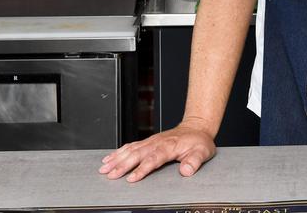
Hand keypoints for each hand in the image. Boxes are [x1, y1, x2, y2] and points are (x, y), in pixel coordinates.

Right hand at [98, 124, 216, 182]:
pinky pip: (130, 146)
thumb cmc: (198, 142)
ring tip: (104, 168)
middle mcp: (157, 142)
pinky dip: (118, 152)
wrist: (197, 128)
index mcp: (169, 146)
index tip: (131, 178)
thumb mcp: (203, 152)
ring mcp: (151, 141)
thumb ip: (194, 161)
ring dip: (117, 159)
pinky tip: (109, 159)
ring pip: (130, 149)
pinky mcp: (147, 141)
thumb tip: (186, 171)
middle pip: (137, 154)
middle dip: (122, 165)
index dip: (142, 169)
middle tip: (110, 175)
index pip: (153, 159)